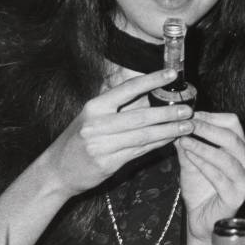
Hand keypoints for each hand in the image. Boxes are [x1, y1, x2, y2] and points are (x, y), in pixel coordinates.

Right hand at [43, 69, 194, 197]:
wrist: (56, 171)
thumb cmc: (79, 139)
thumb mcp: (94, 116)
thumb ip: (121, 106)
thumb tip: (153, 93)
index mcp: (95, 106)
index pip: (128, 89)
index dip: (152, 80)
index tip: (172, 74)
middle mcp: (97, 124)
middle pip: (141, 116)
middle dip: (168, 112)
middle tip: (187, 109)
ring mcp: (102, 145)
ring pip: (144, 135)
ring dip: (169, 130)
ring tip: (187, 126)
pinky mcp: (108, 163)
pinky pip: (140, 151)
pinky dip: (158, 144)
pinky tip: (172, 139)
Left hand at [175, 111, 244, 242]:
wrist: (200, 220)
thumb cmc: (200, 189)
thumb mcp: (192, 158)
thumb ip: (189, 141)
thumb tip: (179, 121)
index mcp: (243, 152)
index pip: (233, 125)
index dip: (212, 117)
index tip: (192, 115)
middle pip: (231, 138)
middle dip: (207, 129)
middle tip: (187, 124)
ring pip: (225, 157)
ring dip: (202, 146)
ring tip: (183, 139)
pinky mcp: (237, 198)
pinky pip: (218, 176)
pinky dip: (201, 163)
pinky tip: (188, 156)